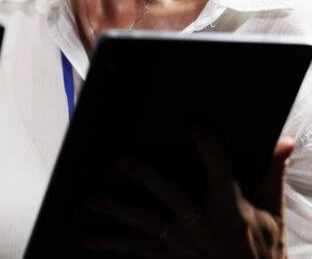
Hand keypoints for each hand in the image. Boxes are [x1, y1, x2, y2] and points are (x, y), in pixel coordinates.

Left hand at [87, 130, 293, 257]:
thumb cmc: (263, 250)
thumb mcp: (272, 214)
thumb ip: (270, 175)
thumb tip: (283, 141)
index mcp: (231, 209)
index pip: (221, 172)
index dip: (210, 150)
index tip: (197, 127)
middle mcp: (203, 226)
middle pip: (173, 196)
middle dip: (149, 177)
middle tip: (124, 160)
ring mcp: (183, 245)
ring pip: (147, 224)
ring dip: (119, 210)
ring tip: (94, 199)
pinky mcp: (169, 258)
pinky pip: (137, 250)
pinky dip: (112, 244)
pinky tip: (89, 239)